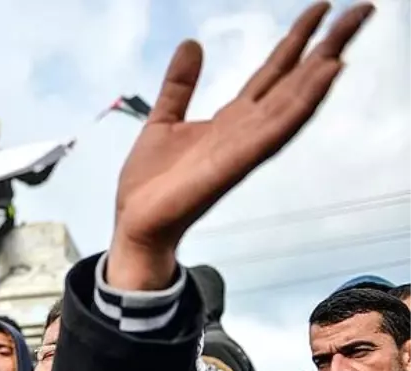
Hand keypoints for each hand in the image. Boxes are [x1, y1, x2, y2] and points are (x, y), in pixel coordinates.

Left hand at [109, 2, 372, 289]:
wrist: (135, 223)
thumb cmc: (151, 182)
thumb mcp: (162, 120)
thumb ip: (180, 84)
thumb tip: (192, 44)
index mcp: (233, 118)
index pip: (275, 70)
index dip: (298, 38)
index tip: (323, 7)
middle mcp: (246, 129)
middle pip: (295, 80)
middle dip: (327, 46)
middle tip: (361, 9)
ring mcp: (244, 146)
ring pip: (292, 102)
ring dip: (320, 74)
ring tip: (344, 42)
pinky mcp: (234, 162)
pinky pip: (274, 129)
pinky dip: (300, 104)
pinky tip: (321, 78)